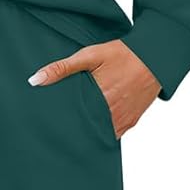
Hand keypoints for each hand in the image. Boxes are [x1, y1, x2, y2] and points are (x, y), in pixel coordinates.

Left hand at [28, 38, 161, 137]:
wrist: (155, 57)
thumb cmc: (123, 54)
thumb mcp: (90, 56)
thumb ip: (62, 68)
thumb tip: (35, 80)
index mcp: (99, 99)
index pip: (72, 121)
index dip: (60, 125)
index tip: (48, 127)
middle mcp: (111, 114)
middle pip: (85, 130)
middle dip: (72, 131)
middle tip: (57, 132)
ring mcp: (122, 120)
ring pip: (99, 135)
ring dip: (88, 133)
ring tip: (73, 132)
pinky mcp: (131, 122)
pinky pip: (113, 134)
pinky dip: (102, 132)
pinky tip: (92, 129)